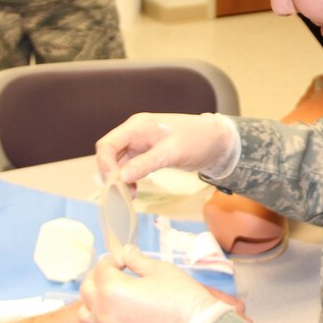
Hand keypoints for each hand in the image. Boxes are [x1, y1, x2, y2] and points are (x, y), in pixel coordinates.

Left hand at [77, 247, 224, 322]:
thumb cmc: (181, 298)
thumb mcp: (160, 270)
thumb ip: (136, 259)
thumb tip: (125, 252)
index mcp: (112, 289)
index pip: (101, 268)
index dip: (113, 259)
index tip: (124, 259)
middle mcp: (103, 313)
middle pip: (87, 290)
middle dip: (98, 277)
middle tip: (115, 273)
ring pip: (86, 315)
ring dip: (94, 302)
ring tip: (112, 297)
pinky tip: (120, 318)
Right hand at [95, 112, 237, 185]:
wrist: (217, 140)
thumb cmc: (197, 140)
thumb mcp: (172, 152)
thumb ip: (146, 163)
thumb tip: (120, 177)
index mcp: (137, 127)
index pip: (107, 145)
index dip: (105, 165)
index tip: (115, 185)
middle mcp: (134, 133)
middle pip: (109, 154)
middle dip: (111, 175)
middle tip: (122, 194)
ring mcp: (140, 144)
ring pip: (118, 163)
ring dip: (120, 180)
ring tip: (130, 195)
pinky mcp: (147, 154)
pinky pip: (130, 167)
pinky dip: (129, 179)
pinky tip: (134, 190)